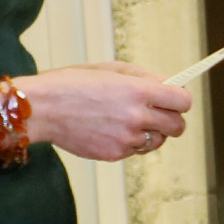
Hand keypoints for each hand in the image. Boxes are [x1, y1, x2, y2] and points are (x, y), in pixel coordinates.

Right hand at [18, 61, 191, 161]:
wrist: (40, 108)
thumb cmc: (71, 84)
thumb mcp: (108, 69)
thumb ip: (142, 77)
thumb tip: (166, 84)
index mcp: (139, 91)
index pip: (183, 101)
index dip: (180, 100)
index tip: (173, 99)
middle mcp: (136, 116)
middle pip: (178, 126)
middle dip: (172, 120)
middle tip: (159, 114)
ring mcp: (126, 138)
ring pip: (157, 141)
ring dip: (150, 132)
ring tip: (128, 121)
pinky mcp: (114, 153)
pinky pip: (135, 149)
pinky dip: (129, 142)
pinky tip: (111, 129)